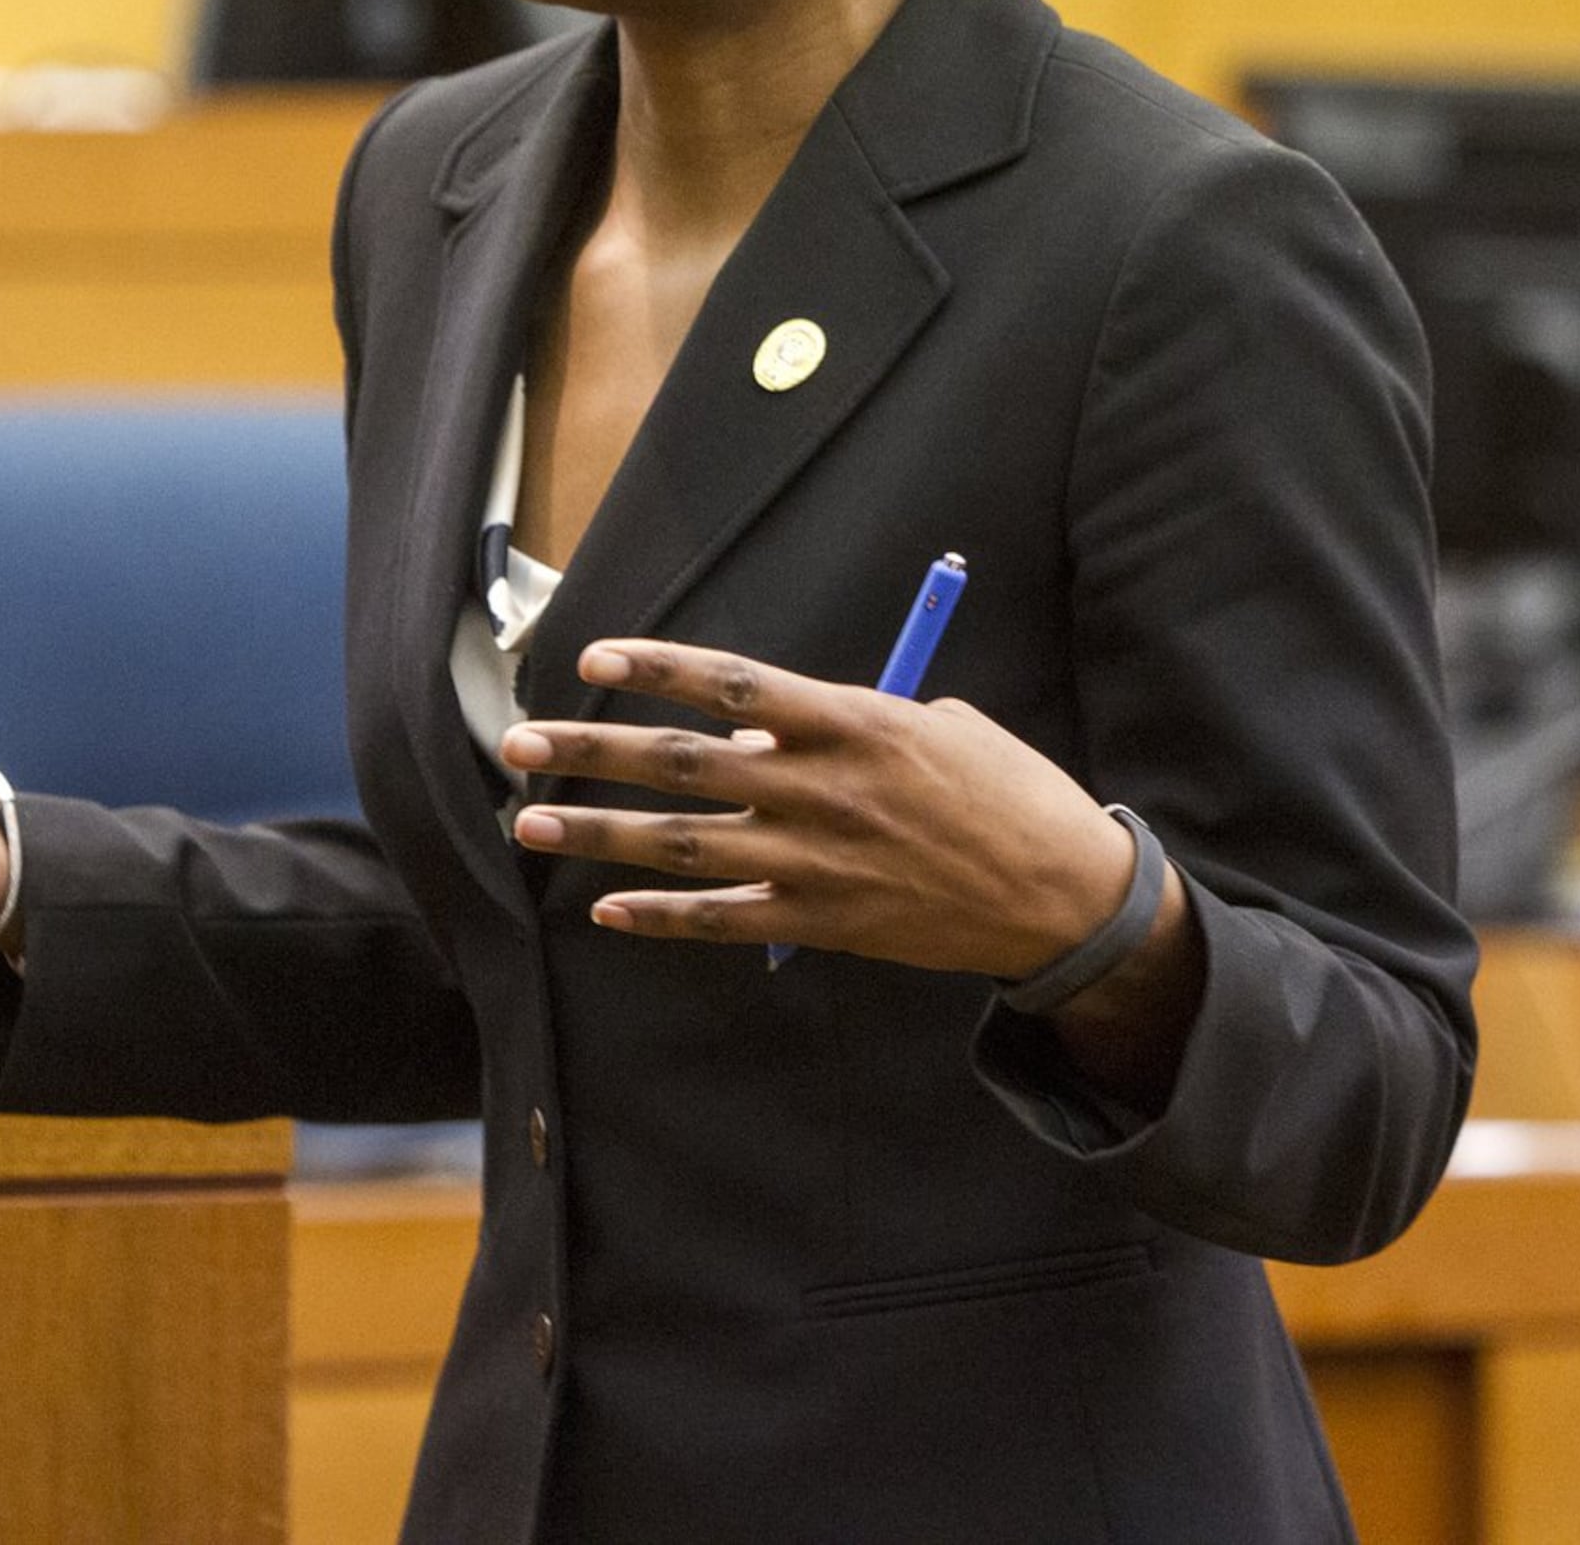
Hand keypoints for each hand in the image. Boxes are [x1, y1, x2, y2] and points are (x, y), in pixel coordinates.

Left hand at [499, 637, 1134, 980]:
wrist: (1060, 895)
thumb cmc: (1007, 793)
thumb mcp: (940, 725)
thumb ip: (850, 725)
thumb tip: (776, 731)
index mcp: (854, 722)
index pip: (731, 685)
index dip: (656, 668)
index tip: (591, 657)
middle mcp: (822, 789)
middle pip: (683, 764)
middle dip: (591, 751)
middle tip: (519, 745)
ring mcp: (816, 862)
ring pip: (684, 845)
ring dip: (600, 835)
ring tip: (532, 827)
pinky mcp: (823, 923)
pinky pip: (723, 922)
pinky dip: (661, 919)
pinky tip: (607, 912)